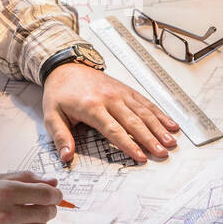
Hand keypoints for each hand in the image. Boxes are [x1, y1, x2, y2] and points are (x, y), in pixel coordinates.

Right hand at [0, 171, 61, 223]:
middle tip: (41, 205)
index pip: (46, 194)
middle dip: (49, 207)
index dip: (55, 194)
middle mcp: (6, 215)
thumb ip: (25, 178)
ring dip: (37, 221)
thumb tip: (53, 182)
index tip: (55, 194)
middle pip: (47, 212)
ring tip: (22, 216)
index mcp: (4, 192)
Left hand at [42, 63, 180, 164]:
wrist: (66, 66)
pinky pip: (146, 102)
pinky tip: (170, 123)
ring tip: (171, 141)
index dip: (128, 145)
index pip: (113, 130)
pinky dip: (160, 113)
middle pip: (134, 122)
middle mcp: (109, 99)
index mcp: (91, 107)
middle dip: (150, 139)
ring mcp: (120, 93)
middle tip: (162, 153)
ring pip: (144, 112)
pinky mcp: (126, 90)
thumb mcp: (51, 115)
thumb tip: (66, 156)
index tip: (140, 157)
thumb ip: (60, 136)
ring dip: (159, 127)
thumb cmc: (60, 93)